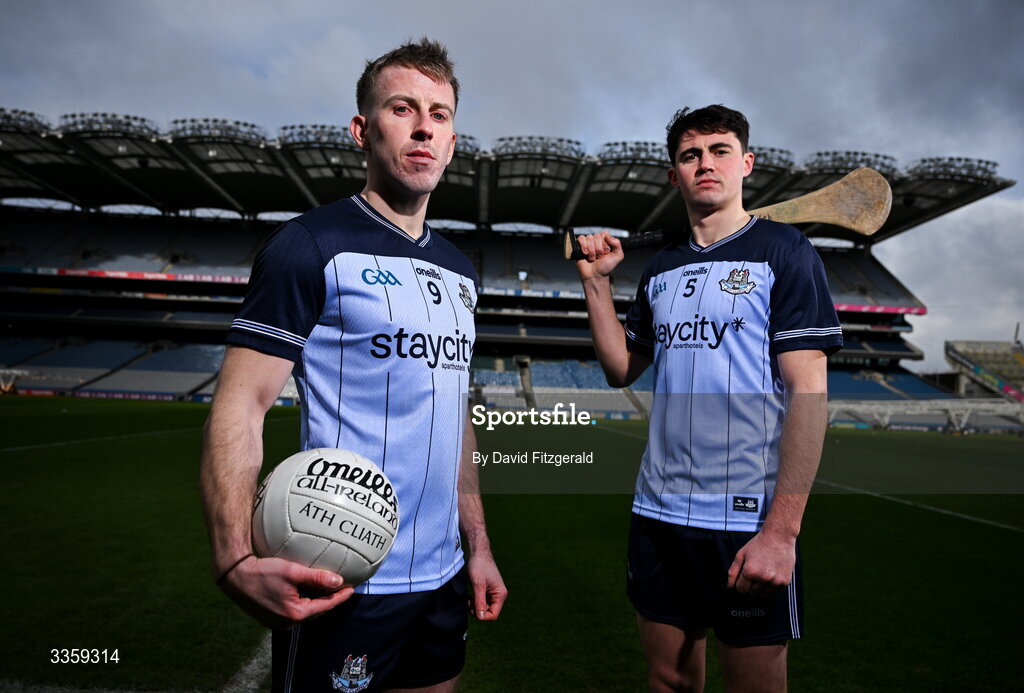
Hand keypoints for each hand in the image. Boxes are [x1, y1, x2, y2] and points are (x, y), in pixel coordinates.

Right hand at [220, 556, 353, 628]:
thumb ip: (317, 577)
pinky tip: (308, 591)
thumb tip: (339, 581)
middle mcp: (287, 623)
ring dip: (316, 601)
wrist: (235, 576)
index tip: (352, 588)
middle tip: (342, 587)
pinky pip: (294, 611)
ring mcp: (278, 623)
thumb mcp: (292, 571)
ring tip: (328, 589)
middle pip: (316, 611)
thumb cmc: (263, 571)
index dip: (340, 597)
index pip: (325, 606)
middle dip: (329, 600)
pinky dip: (304, 602)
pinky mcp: (271, 618)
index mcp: (294, 614)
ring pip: (305, 612)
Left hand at [466, 551, 506, 620]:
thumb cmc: (479, 565)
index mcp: (500, 594)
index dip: (482, 616)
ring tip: (468, 599)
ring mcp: (493, 593)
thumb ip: (480, 601)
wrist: (478, 552)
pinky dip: (475, 601)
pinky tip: (469, 597)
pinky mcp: (487, 590)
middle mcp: (499, 595)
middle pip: (489, 612)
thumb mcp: (478, 584)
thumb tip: (480, 617)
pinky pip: (482, 601)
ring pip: (484, 608)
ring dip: (476, 606)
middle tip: (469, 602)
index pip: (493, 615)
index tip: (472, 608)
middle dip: (478, 610)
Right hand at [575, 231, 623, 280]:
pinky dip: (583, 246)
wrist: (595, 276)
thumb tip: (608, 236)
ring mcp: (588, 243)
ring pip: (589, 238)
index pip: (605, 234)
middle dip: (599, 249)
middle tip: (599, 257)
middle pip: (597, 236)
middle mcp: (597, 241)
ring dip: (592, 250)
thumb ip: (617, 244)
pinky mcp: (579, 246)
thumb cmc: (606, 267)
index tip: (606, 252)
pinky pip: (580, 238)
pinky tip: (585, 253)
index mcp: (606, 241)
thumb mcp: (618, 256)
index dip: (605, 243)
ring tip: (592, 258)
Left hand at [726, 530, 795, 596]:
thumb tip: (730, 586)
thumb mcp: (741, 554)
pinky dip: (772, 585)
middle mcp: (763, 578)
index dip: (740, 584)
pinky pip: (775, 591)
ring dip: (761, 587)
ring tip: (764, 572)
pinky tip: (772, 573)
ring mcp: (775, 581)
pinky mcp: (785, 581)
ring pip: (764, 594)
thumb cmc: (758, 544)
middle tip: (755, 572)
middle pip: (752, 593)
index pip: (741, 589)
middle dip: (751, 585)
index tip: (744, 577)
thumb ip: (733, 571)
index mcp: (750, 571)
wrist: (778, 536)